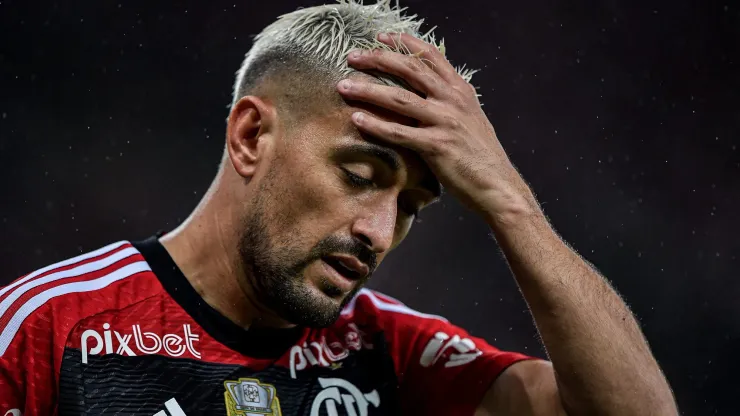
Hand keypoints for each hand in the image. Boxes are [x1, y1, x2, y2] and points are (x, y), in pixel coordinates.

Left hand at [337, 33, 537, 222]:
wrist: (497, 185)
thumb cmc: (480, 155)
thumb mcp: (470, 117)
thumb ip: (450, 101)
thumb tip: (427, 91)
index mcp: (460, 90)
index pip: (430, 56)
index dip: (404, 43)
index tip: (381, 37)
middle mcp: (453, 100)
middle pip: (409, 70)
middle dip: (378, 59)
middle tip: (352, 57)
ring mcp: (445, 122)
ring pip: (399, 99)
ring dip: (368, 91)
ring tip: (344, 87)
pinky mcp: (437, 146)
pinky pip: (399, 133)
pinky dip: (376, 125)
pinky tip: (357, 119)